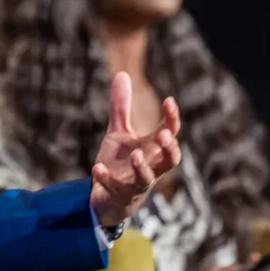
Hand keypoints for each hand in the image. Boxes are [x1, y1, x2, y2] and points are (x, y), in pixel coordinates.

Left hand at [89, 71, 181, 226]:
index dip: (172, 118)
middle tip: (163, 135)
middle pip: (170, 161)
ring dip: (142, 167)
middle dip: (169, 149)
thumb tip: (122, 74)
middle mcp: (150, 167)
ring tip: (135, 154)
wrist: (105, 195)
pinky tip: (97, 168)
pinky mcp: (120, 195)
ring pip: (147, 179)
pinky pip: (116, 188)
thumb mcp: (118, 132)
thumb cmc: (119, 163)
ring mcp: (136, 183)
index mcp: (153, 149)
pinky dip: (107, 178)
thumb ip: (121, 107)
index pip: (170, 133)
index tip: (169, 101)